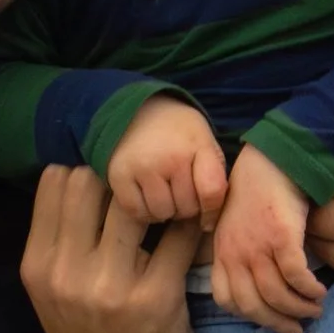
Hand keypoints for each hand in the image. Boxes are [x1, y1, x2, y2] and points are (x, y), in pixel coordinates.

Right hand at [21, 164, 199, 332]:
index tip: (111, 168)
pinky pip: (179, 237)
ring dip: (158, 192)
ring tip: (172, 193)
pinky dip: (192, 224)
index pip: (55, 180)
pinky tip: (197, 223)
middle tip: (144, 176)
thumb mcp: (55, 294)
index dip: (85, 165)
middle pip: (89, 180)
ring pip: (133, 201)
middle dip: (119, 171)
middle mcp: (67, 272)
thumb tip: (86, 174)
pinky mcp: (157, 298)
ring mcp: (110, 286)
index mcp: (38, 266)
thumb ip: (64, 240)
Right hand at [106, 98, 227, 227]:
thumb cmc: (179, 132)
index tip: (208, 215)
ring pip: (162, 213)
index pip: (211, 192)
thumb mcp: (206, 142)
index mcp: (197, 145)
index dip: (212, 211)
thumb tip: (209, 223)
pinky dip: (144, 211)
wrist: (139, 109)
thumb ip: (215, 176)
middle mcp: (169, 157)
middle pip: (186, 208)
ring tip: (164, 192)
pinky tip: (147, 196)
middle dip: (187, 206)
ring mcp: (142, 166)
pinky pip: (137, 212)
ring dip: (165, 210)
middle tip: (180, 191)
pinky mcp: (118, 175)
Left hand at [210, 144, 325, 332]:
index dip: (250, 315)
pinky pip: (296, 277)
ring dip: (298, 310)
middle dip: (276, 323)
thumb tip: (256, 280)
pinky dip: (309, 290)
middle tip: (297, 331)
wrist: (272, 159)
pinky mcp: (282, 237)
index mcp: (222, 251)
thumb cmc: (256, 190)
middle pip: (253, 305)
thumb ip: (238, 251)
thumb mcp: (234, 225)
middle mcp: (236, 253)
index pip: (227, 299)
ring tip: (315, 310)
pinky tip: (319, 291)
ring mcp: (257, 246)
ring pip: (276, 296)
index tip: (269, 320)